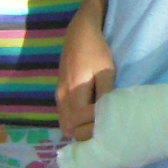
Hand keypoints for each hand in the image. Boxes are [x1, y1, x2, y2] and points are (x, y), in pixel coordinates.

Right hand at [55, 26, 115, 141]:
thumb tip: (108, 117)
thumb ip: (105, 95)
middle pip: (70, 128)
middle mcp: (62, 97)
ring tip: (97, 130)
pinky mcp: (59, 93)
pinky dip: (74, 124)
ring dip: (79, 130)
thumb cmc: (96, 51)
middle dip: (86, 134)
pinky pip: (64, 116)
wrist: (79, 33)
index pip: (80, 122)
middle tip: (104, 133)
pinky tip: (87, 123)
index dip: (94, 127)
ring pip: (65, 124)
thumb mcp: (106, 71)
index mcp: (74, 92)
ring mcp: (58, 96)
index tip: (109, 124)